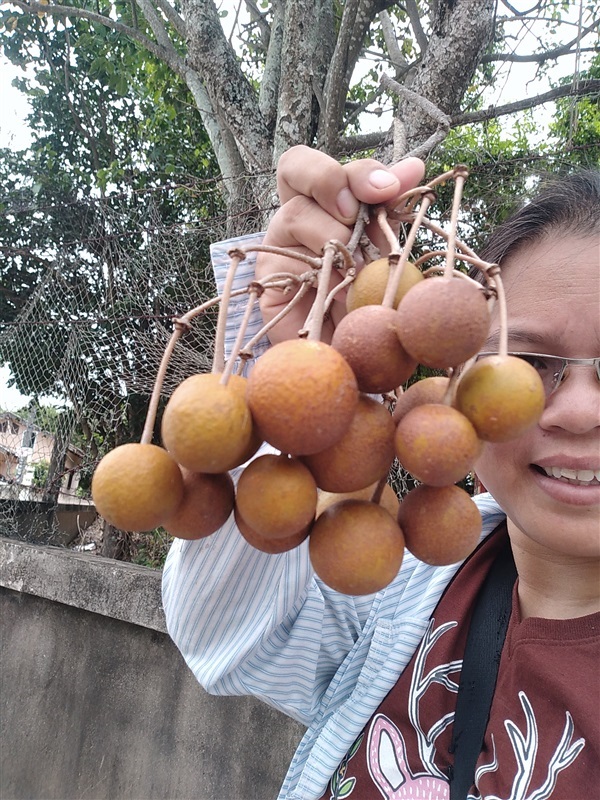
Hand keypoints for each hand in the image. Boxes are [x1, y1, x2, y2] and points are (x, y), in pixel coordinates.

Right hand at [255, 145, 424, 343]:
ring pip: (295, 212)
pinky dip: (320, 271)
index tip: (389, 189)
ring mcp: (279, 244)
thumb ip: (391, 211)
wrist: (351, 355)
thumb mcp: (386, 251)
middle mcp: (300, 216)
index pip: (335, 160)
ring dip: (332, 233)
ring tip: (356, 268)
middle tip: (355, 214)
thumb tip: (414, 166)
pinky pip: (284, 260)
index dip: (356, 169)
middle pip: (295, 165)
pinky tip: (340, 291)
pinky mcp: (268, 280)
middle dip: (331, 179)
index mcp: (329, 201)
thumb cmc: (368, 300)